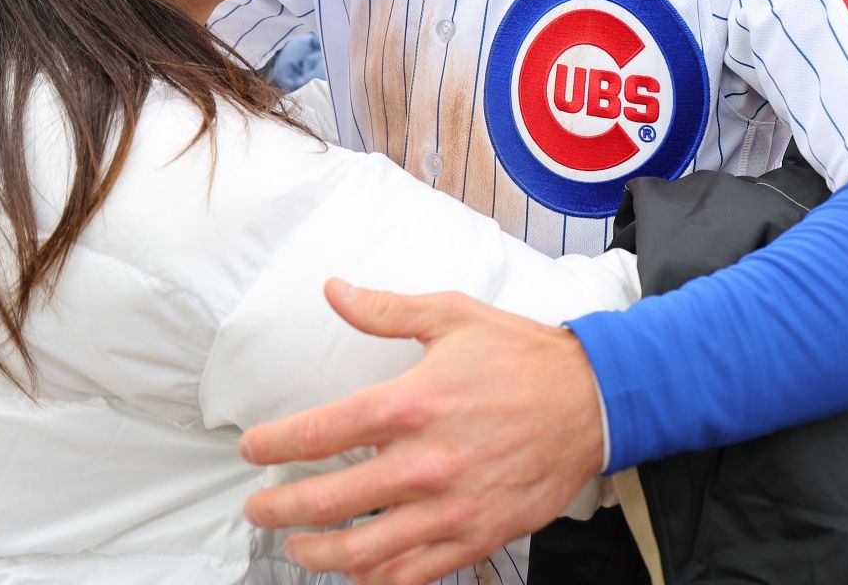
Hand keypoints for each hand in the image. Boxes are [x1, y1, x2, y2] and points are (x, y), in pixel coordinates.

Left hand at [240, 281, 604, 584]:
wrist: (595, 400)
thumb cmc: (521, 355)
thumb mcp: (452, 315)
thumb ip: (385, 309)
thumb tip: (332, 290)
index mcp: (413, 403)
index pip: (320, 433)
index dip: (274, 445)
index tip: (252, 449)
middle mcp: (426, 462)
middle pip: (330, 501)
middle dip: (281, 510)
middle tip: (259, 510)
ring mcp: (452, 507)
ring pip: (366, 552)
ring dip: (321, 554)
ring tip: (299, 548)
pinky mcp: (478, 536)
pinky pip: (415, 574)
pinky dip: (378, 579)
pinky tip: (359, 571)